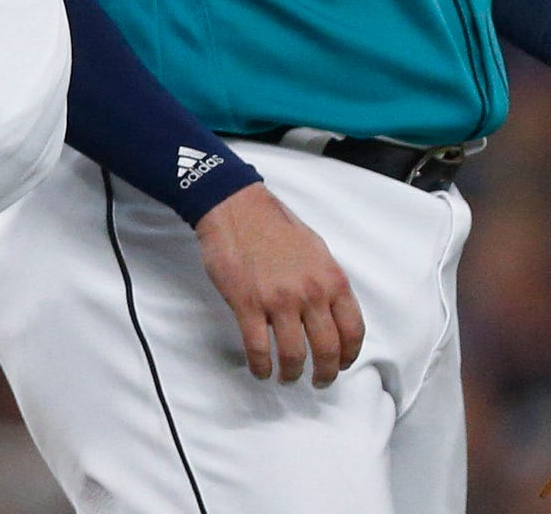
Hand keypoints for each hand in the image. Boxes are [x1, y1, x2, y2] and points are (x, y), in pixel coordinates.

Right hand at [195, 182, 361, 384]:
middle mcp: (311, 294)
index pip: (353, 331)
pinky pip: (258, 347)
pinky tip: (260, 371)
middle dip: (325, 373)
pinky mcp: (247, 304)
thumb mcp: (317, 251)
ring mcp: (279, 301)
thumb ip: (326, 283)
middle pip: (327, 349)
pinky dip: (261, 366)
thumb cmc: (275, 226)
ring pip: (294, 353)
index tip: (341, 364)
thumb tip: (328, 311)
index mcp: (332, 281)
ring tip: (288, 378)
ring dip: (292, 373)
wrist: (235, 208)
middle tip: (319, 381)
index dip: (349, 355)